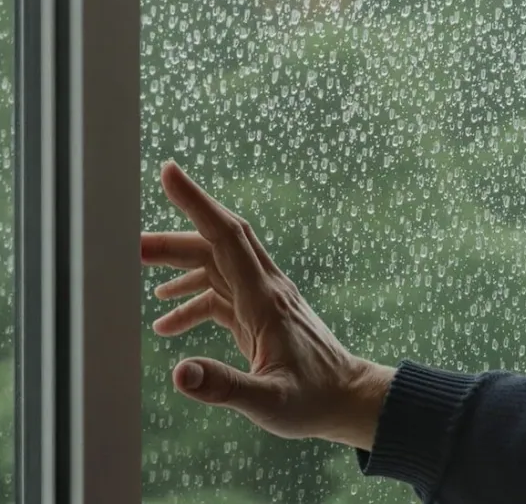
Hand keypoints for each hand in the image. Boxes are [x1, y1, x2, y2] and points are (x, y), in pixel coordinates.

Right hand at [141, 161, 395, 449]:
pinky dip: (193, 299)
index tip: (170, 172)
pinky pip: (221, 293)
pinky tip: (167, 323)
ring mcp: (264, 299)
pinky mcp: (261, 314)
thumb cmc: (313, 399)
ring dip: (178, 264)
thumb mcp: (268, 402)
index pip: (227, 236)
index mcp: (265, 299)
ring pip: (217, 264)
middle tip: (129, 242)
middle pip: (216, 244)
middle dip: (174, 236)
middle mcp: (265, 289)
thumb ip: (224, 387)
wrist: (347, 399)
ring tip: (136, 269)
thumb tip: (178, 373)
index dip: (198, 203)